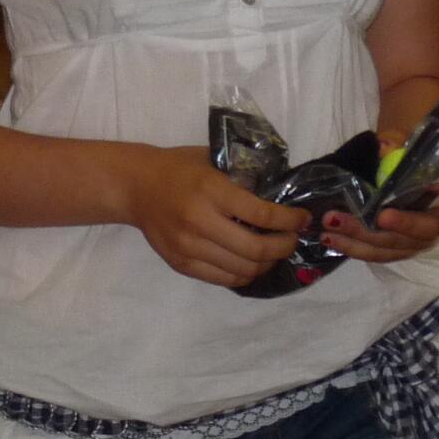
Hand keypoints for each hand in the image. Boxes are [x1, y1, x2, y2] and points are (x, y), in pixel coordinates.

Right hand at [120, 145, 306, 287]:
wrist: (136, 186)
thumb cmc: (179, 168)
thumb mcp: (214, 160)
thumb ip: (244, 177)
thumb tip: (282, 197)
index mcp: (211, 190)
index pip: (261, 214)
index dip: (289, 221)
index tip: (303, 220)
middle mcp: (199, 221)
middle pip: (256, 249)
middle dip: (284, 246)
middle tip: (292, 239)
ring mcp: (189, 247)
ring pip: (243, 269)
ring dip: (267, 263)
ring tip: (275, 252)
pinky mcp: (181, 264)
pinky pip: (224, 279)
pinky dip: (245, 274)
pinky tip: (253, 263)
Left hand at [313, 129, 438, 265]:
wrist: (392, 172)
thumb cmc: (401, 156)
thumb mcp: (398, 143)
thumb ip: (394, 144)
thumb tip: (385, 147)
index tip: (430, 183)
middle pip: (422, 229)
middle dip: (387, 226)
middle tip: (360, 217)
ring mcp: (419, 239)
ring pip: (396, 246)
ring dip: (361, 239)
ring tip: (331, 227)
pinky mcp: (398, 248)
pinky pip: (379, 254)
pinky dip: (354, 248)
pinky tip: (331, 239)